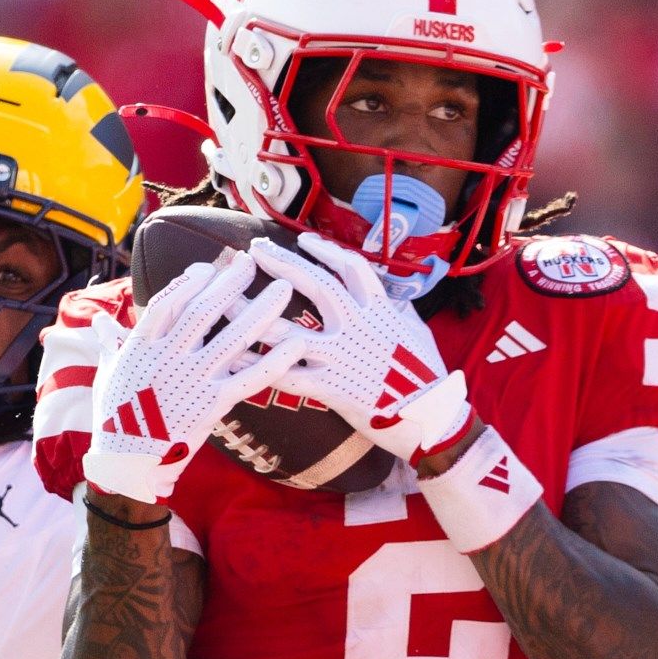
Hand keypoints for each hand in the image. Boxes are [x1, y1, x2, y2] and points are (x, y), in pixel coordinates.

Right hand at [83, 255, 306, 504]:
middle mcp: (169, 356)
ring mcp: (192, 378)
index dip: (189, 282)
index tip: (207, 268)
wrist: (125, 463)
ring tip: (285, 289)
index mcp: (142, 346)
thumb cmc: (113, 419)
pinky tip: (297, 345)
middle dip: (230, 283)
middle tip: (251, 262)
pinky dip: (275, 361)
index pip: (168, 303)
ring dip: (261, 311)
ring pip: (233, 337)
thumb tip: (99, 320)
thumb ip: (109, 343)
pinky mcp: (212, 403)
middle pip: (205, 311)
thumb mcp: (106, 374)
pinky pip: (250, 378)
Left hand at [247, 235, 472, 461]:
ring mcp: (342, 356)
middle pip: (314, 286)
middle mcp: (357, 326)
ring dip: (253, 314)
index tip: (301, 239)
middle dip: (282, 264)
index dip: (325, 250)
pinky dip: (256, 366)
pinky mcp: (331, 387)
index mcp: (379, 309)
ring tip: (225, 299)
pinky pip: (285, 374)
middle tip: (252, 250)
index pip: (350, 268)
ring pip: (288, 329)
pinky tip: (231, 359)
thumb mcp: (416, 331)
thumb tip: (391, 295)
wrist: (432, 419)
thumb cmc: (427, 376)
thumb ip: (397, 309)